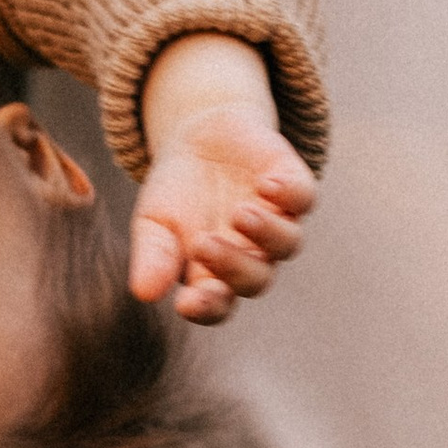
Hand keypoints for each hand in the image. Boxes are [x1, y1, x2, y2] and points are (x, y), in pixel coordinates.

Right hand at [130, 36, 316, 325]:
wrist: (200, 139)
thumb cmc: (175, 193)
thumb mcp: (153, 222)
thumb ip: (153, 257)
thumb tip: (144, 293)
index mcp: (215, 274)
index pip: (217, 305)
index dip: (206, 308)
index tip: (186, 303)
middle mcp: (253, 254)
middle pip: (256, 279)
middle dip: (233, 266)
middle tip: (203, 244)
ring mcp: (277, 221)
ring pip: (288, 243)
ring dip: (266, 233)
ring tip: (239, 214)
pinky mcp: (293, 185)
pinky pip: (303, 198)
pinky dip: (290, 193)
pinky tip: (266, 185)